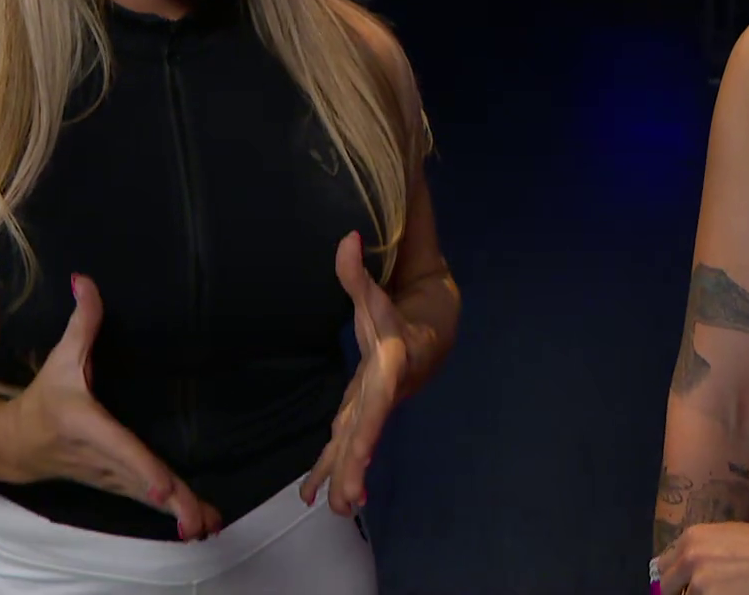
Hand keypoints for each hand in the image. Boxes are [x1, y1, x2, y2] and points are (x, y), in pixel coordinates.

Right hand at [0, 274, 223, 540]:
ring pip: (147, 498)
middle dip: (171, 503)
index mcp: (89, 427)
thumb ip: (81, 321)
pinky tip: (200, 523)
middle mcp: (102, 459)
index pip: (120, 449)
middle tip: (201, 520)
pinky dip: (173, 512)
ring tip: (211, 524)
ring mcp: (110, 478)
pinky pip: (147, 501)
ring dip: (178, 513)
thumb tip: (85, 280)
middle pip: (141, 484)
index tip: (162, 487)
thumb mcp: (60, 358)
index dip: (142, 468)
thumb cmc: (44, 399)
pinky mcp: (118, 486)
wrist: (17, 445)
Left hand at [301, 231, 407, 517]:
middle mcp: (384, 392)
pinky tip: (315, 494)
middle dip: (357, 464)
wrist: (432, 329)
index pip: (378, 398)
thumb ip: (357, 271)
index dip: (369, 424)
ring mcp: (374, 406)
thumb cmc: (399, 309)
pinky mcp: (362, 412)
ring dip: (345, 475)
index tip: (360, 453)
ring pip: (357, 444)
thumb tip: (346, 239)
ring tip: (337, 509)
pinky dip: (332, 468)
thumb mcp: (378, 291)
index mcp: (389, 365)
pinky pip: (346, 444)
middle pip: (369, 431)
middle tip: (347, 500)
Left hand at [653, 522, 748, 594]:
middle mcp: (689, 559)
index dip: (674, 577)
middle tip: (701, 591)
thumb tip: (685, 565)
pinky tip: (731, 594)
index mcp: (691, 537)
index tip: (682, 584)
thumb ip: (700, 548)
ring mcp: (700, 584)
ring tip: (723, 591)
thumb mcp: (726, 535)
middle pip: (667, 587)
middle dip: (680, 591)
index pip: (663, 565)